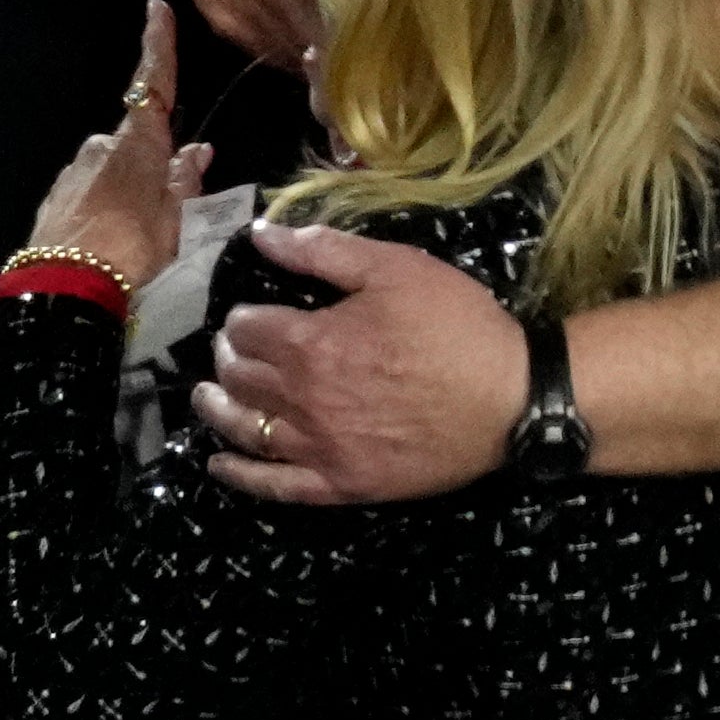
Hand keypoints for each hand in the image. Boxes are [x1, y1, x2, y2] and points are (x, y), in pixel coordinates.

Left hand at [19, 0, 209, 294]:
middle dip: (156, 161)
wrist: (64, 285)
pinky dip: (110, 201)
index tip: (156, 5)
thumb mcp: (178, 217)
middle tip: (172, 203)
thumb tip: (196, 150)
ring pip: (117, 167)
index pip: (153, 81)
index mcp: (137, 143)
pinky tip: (116, 234)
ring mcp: (75, 170)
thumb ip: (186, 179)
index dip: (157, 43)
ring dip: (133, 186)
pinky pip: (95, 188)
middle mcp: (101, 146)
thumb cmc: (133, 246)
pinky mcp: (58, 196)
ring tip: (144, 231)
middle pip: (139, 139)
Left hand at [196, 222, 531, 505]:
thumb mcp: (400, 269)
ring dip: (217, 409)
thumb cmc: (458, 327)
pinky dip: (239, 475)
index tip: (254, 313)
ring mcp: (316, 446)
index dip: (244, 316)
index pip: (248, 327)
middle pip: (239, 376)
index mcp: (309, 343)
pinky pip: (273, 485)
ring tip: (206, 396)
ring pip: (244, 428)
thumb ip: (326, 251)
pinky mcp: (338, 483)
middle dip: (229, 356)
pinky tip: (220, 464)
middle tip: (236, 348)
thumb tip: (262, 234)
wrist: (513, 398)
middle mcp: (299, 398)